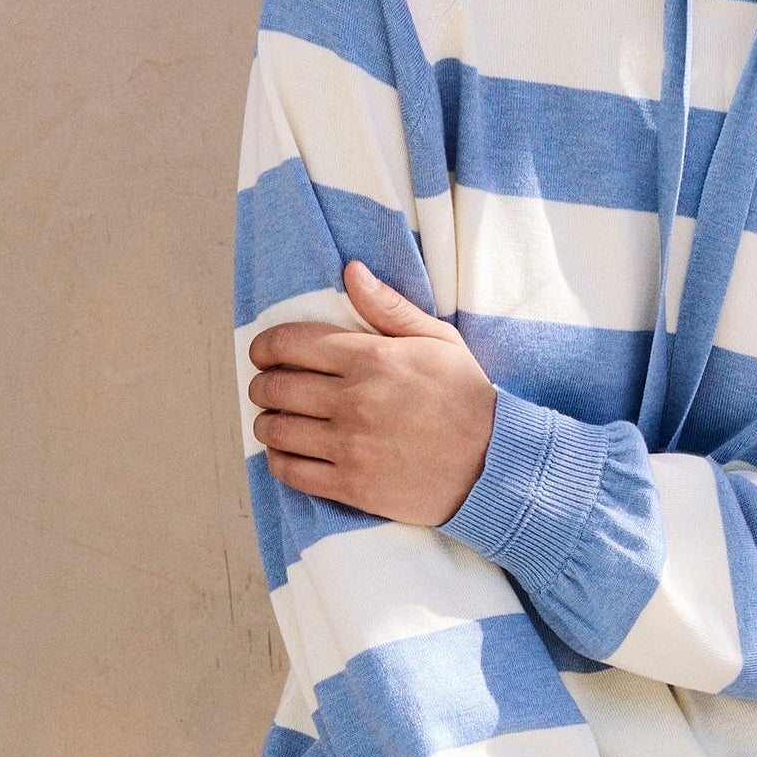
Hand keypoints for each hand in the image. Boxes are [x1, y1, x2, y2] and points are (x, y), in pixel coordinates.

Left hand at [247, 260, 498, 526]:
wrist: (495, 464)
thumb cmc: (466, 397)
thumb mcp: (438, 340)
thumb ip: (389, 307)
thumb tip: (351, 271)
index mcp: (372, 358)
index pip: (289, 343)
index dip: (264, 346)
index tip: (263, 353)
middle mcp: (354, 400)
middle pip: (275, 387)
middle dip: (262, 384)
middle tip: (267, 387)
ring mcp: (351, 446)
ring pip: (276, 430)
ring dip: (266, 422)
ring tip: (275, 420)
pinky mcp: (352, 485)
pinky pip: (291, 471)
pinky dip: (278, 460)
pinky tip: (287, 453)